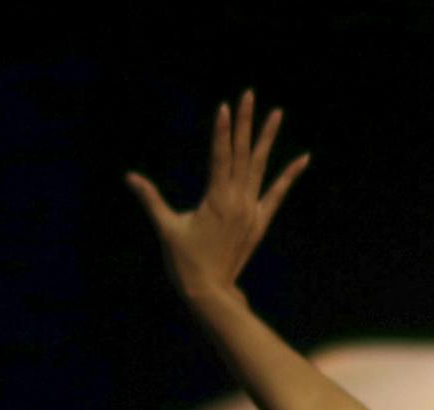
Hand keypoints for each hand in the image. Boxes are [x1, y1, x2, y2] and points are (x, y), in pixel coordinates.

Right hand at [125, 89, 309, 301]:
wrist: (210, 292)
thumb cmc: (184, 261)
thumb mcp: (166, 227)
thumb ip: (150, 199)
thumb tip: (130, 177)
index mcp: (217, 200)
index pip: (221, 156)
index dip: (222, 130)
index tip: (225, 106)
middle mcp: (238, 201)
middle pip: (243, 154)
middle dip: (245, 122)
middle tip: (249, 94)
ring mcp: (251, 211)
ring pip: (261, 167)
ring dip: (267, 139)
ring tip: (276, 113)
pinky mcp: (259, 222)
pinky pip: (278, 194)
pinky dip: (289, 176)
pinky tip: (303, 158)